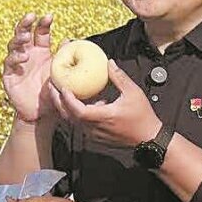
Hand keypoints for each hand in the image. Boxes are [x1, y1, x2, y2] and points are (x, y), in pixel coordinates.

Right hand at [1, 13, 57, 124]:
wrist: (42, 114)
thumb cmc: (53, 93)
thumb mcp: (61, 74)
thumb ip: (64, 58)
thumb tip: (69, 41)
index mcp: (40, 51)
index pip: (40, 32)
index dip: (43, 23)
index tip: (49, 16)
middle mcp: (27, 54)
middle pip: (23, 33)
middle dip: (25, 23)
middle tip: (31, 16)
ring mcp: (16, 64)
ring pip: (13, 45)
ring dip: (19, 38)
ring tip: (26, 36)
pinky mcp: (8, 76)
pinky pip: (9, 64)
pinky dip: (15, 58)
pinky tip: (23, 57)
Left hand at [47, 59, 162, 148]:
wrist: (148, 139)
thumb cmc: (142, 117)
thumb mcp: (133, 93)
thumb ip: (119, 77)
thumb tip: (109, 63)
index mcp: (102, 117)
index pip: (77, 110)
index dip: (67, 99)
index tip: (62, 87)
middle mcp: (94, 128)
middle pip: (69, 116)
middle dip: (58, 101)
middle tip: (52, 87)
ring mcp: (94, 134)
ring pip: (73, 121)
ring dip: (66, 108)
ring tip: (62, 93)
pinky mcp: (96, 137)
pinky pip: (81, 125)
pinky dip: (76, 113)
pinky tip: (80, 102)